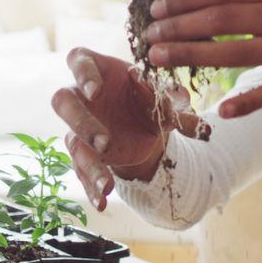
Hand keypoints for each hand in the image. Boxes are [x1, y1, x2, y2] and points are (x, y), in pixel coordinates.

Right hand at [51, 47, 203, 210]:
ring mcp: (78, 126)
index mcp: (98, 69)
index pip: (78, 60)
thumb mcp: (166, 100)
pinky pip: (81, 170)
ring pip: (72, 142)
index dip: (83, 73)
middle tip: (105, 142)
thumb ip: (178, 106)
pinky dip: (91, 187)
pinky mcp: (83, 153)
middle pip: (63, 101)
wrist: (146, 125)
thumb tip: (197, 123)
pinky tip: (102, 202)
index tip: (95, 90)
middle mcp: (80, 96)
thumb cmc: (149, 98)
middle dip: (81, 122)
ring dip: (89, 164)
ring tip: (107, 185)